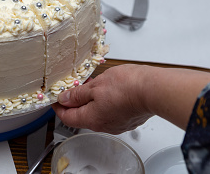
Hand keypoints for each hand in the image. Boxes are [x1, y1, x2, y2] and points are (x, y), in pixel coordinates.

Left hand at [52, 65, 209, 133]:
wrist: (154, 89)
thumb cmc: (127, 87)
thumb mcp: (95, 85)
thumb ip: (78, 93)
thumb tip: (65, 98)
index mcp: (92, 119)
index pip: (67, 117)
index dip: (58, 106)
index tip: (56, 97)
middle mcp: (104, 125)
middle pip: (82, 115)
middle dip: (75, 101)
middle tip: (73, 87)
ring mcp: (117, 123)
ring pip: (97, 112)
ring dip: (90, 99)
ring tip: (91, 83)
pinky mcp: (128, 118)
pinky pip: (110, 111)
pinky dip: (104, 101)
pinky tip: (107, 88)